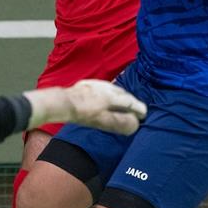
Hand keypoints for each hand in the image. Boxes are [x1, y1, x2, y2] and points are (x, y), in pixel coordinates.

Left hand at [24, 80, 146, 134]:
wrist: (63, 102)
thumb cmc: (83, 113)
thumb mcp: (104, 121)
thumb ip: (120, 122)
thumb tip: (135, 123)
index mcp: (113, 96)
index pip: (131, 102)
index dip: (138, 109)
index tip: (143, 114)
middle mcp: (107, 87)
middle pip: (124, 94)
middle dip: (131, 102)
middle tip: (136, 109)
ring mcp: (96, 84)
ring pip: (114, 89)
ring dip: (121, 97)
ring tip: (123, 104)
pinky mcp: (87, 85)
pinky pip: (104, 88)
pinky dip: (110, 93)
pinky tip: (105, 98)